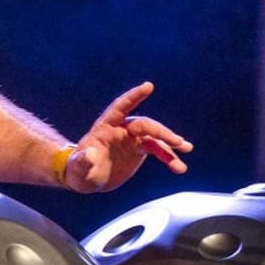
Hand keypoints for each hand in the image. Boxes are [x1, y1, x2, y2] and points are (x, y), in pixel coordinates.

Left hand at [63, 81, 192, 192]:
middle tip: (178, 142)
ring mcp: (131, 139)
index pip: (120, 107)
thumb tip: (90, 153)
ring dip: (170, 143)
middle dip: (161, 131)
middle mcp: (120, 129)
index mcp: (104, 128)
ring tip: (186, 149)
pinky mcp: (139, 150)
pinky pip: (158, 150)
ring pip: (154, 137)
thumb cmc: (78, 171)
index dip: (133, 97)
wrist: (86, 178)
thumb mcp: (77, 168)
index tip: (148, 86)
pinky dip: (169, 157)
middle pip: (144, 125)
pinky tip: (179, 167)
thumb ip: (83, 161)